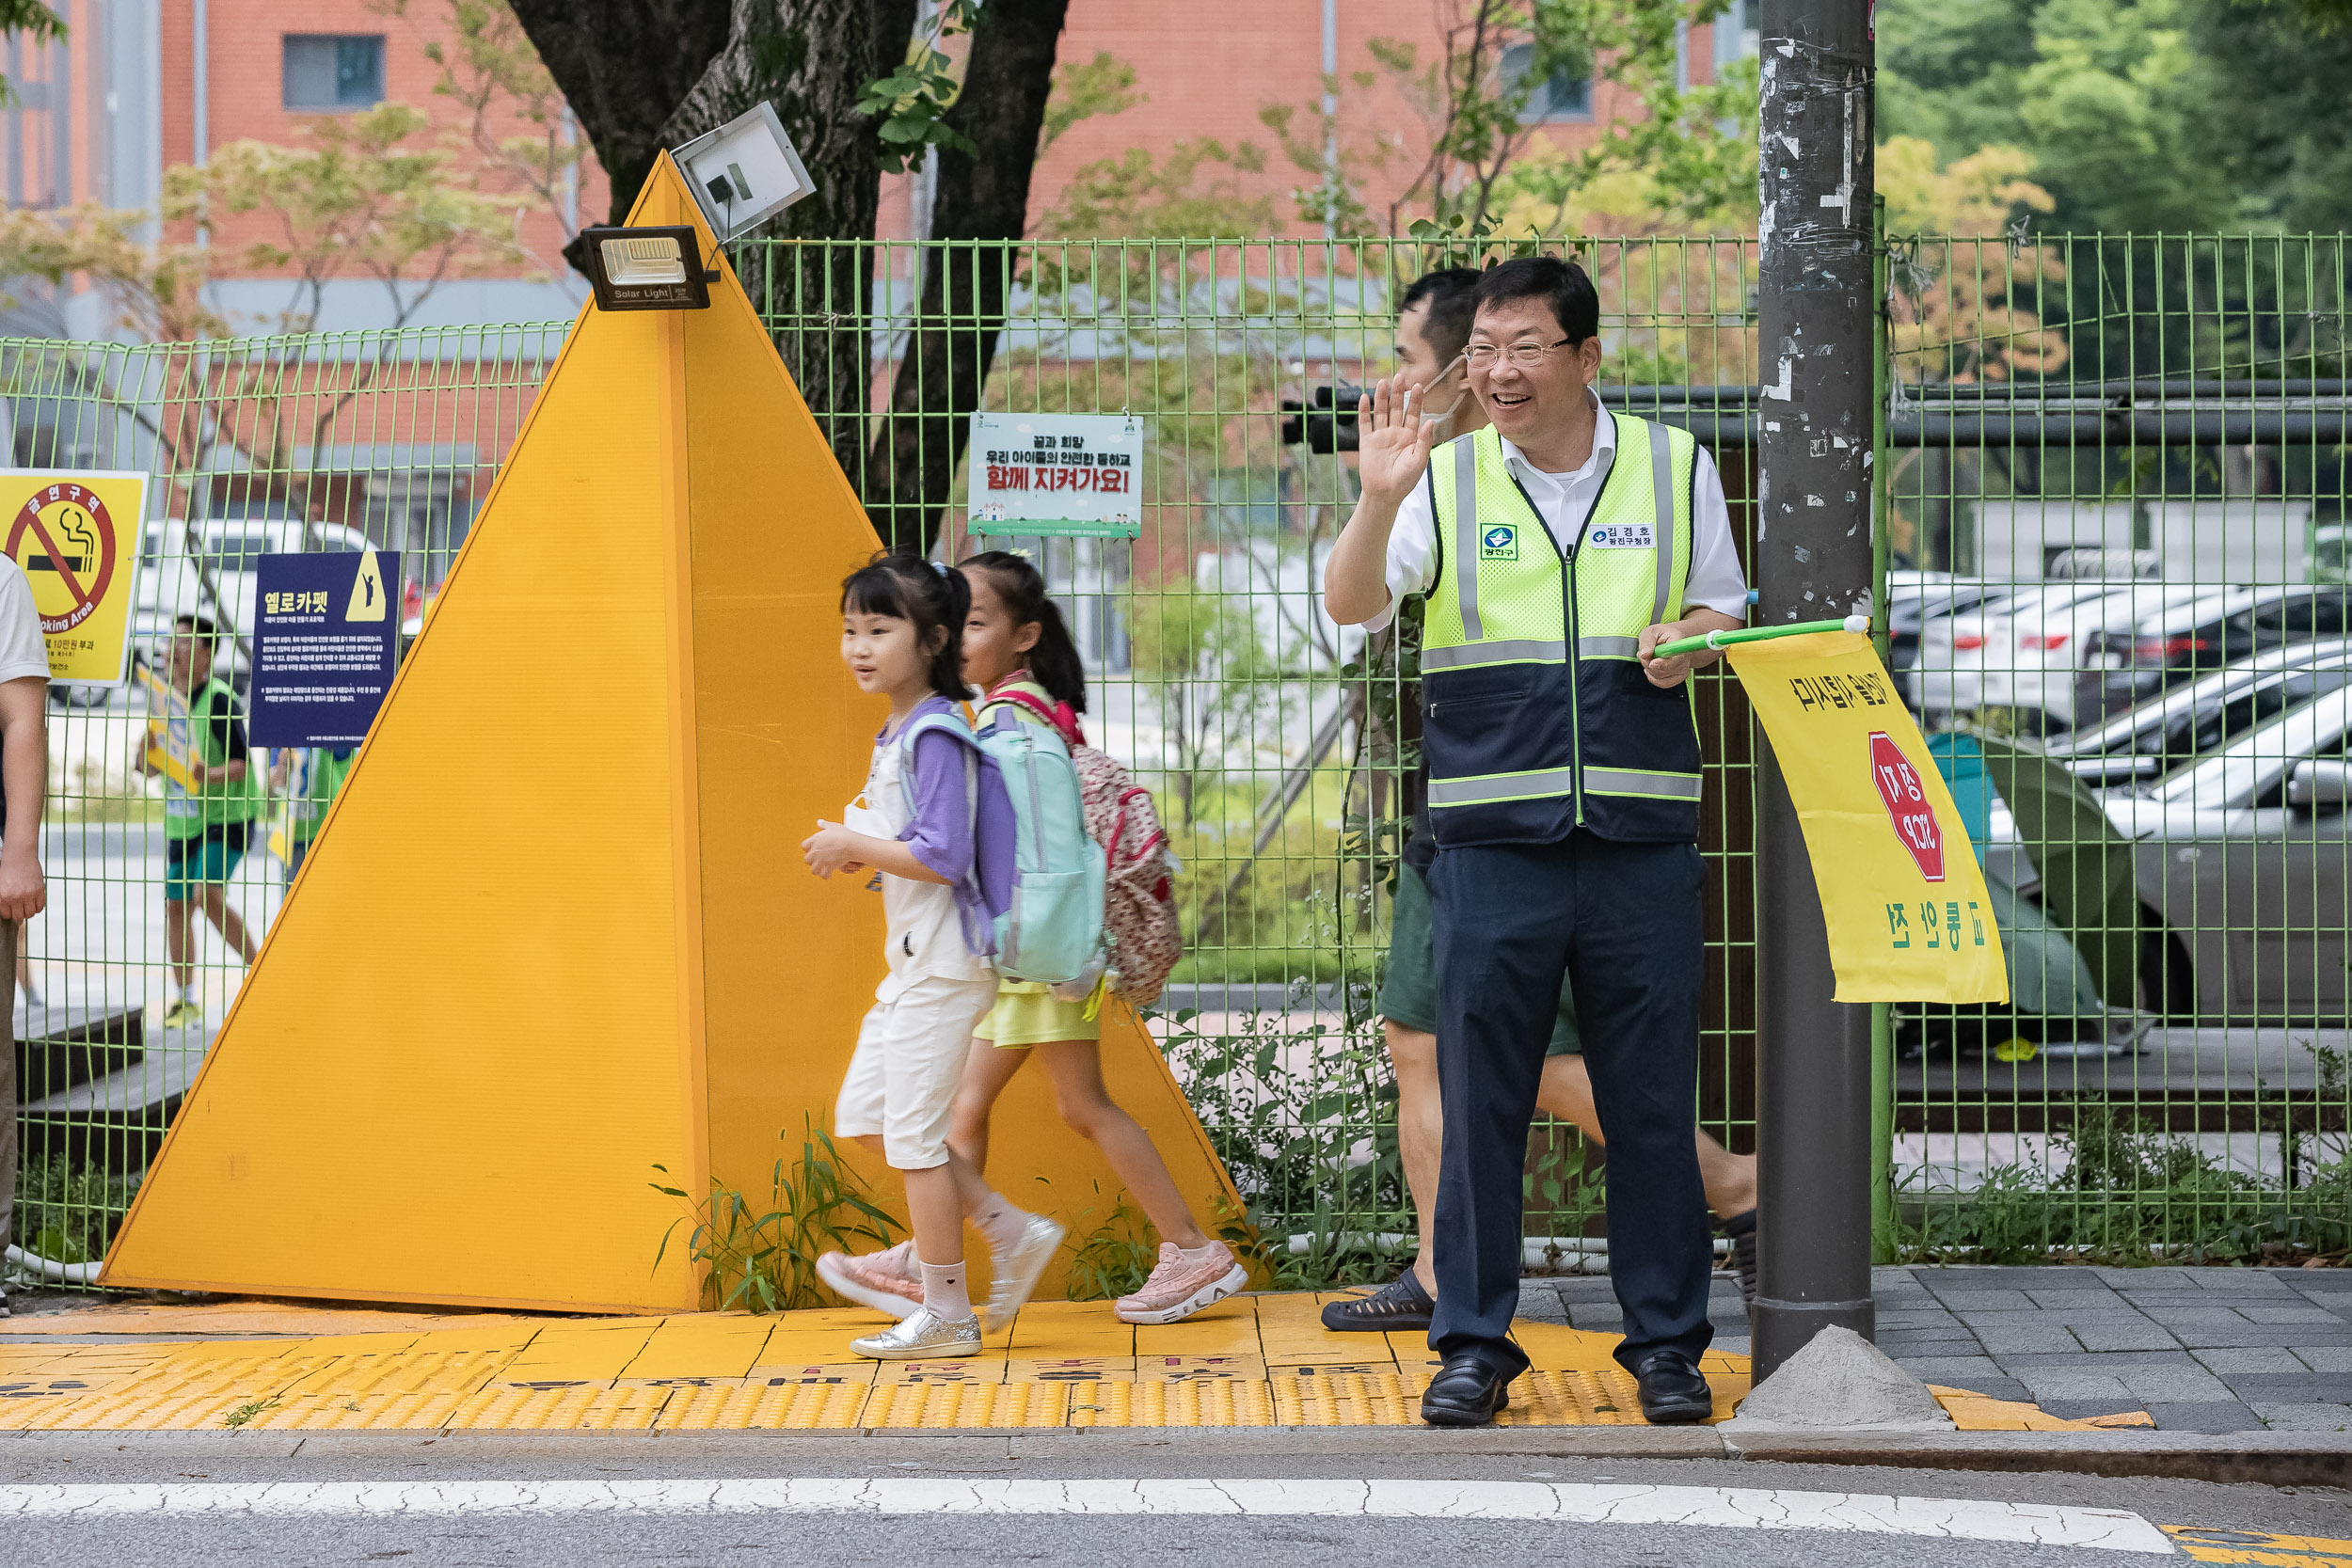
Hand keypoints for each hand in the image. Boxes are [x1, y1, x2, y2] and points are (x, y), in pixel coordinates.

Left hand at [0, 855, 44, 920]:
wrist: (19, 856)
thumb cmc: (7, 869)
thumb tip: (9, 911)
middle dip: (19, 917)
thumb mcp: (0, 885)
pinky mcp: (39, 890)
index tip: (11, 911)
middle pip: (19, 917)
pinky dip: (38, 908)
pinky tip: (34, 903)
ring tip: (27, 908)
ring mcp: (29, 894)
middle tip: (19, 913)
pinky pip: (40, 906)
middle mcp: (16, 897)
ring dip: (29, 913)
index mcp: (3, 896)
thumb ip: (3, 899)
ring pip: (31, 913)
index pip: (7, 915)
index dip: (9, 914)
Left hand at [801, 820, 867, 879]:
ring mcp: (821, 860)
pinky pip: (824, 875)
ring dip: (817, 869)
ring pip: (813, 869)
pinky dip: (826, 875)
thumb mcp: (832, 826)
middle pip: (807, 859)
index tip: (813, 848)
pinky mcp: (828, 867)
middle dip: (812, 860)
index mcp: (814, 840)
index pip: (804, 846)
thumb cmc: (842, 834)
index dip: (808, 848)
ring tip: (821, 868)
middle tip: (817, 859)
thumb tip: (819, 822)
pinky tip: (828, 874)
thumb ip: (824, 825)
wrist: (851, 844)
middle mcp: (815, 851)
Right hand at [1355, 377, 1438, 506]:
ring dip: (1381, 397)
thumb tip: (1430, 422)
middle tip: (1400, 376)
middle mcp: (1395, 433)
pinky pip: (1364, 423)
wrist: (1385, 494)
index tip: (1419, 386)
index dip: (1416, 400)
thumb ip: (1424, 441)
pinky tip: (1364, 398)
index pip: (1414, 413)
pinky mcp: (1367, 442)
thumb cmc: (1405, 480)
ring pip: (1381, 412)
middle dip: (1398, 393)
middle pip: (1396, 408)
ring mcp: (1380, 436)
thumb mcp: (1419, 461)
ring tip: (1383, 382)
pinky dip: (1363, 411)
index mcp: (1410, 437)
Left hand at [1638, 622, 1704, 687]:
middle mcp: (1685, 657)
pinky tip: (1652, 668)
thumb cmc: (1662, 635)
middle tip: (1644, 654)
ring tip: (1649, 658)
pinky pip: (1664, 683)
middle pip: (1664, 670)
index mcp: (1679, 642)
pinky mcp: (1680, 677)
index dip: (1663, 663)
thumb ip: (1647, 641)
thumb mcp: (1651, 632)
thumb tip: (1644, 654)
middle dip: (1648, 663)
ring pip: (1661, 677)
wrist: (1673, 640)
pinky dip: (1653, 677)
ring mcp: (1684, 668)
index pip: (1676, 657)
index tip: (1653, 662)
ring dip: (1649, 669)